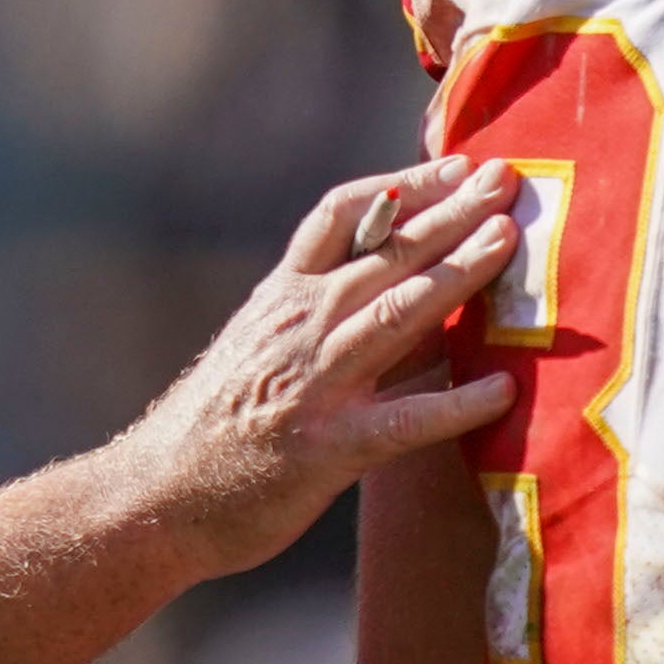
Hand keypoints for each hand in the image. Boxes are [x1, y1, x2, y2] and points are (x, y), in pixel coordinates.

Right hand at [110, 156, 518, 580]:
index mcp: (282, 298)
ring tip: (509, 242)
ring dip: (458, 273)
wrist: (154, 499)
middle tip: (506, 179)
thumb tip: (412, 286)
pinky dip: (458, 404)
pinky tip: (505, 391)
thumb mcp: (263, 349)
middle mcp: (298, 327)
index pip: (342, 216)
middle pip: (384, 252)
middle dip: (451, 212)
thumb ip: (325, 314)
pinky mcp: (329, 450)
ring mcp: (314, 385)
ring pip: (396, 312)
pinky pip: (405, 420)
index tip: (454, 164)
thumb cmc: (219, 430)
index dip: (403, 184)